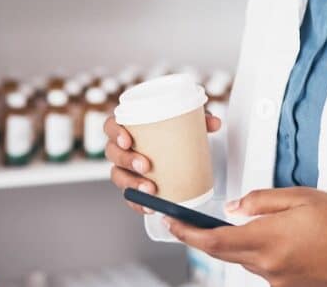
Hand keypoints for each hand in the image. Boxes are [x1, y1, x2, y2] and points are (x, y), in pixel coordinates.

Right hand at [105, 110, 222, 214]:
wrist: (174, 150)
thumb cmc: (172, 132)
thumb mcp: (185, 122)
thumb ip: (199, 121)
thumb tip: (215, 123)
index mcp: (127, 127)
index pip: (110, 126)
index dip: (115, 132)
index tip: (127, 140)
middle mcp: (121, 148)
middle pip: (113, 153)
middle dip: (127, 160)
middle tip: (146, 165)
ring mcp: (124, 168)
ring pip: (118, 176)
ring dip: (132, 184)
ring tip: (150, 189)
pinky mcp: (132, 185)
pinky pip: (129, 196)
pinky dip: (138, 203)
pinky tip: (149, 206)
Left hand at [164, 187, 326, 286]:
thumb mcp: (301, 197)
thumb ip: (262, 200)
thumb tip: (234, 207)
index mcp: (268, 239)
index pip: (214, 239)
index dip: (187, 232)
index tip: (171, 222)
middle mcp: (268, 265)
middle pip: (221, 253)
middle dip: (201, 238)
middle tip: (185, 222)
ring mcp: (276, 281)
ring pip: (242, 260)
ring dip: (235, 243)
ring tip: (250, 223)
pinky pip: (261, 269)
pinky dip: (259, 253)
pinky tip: (277, 240)